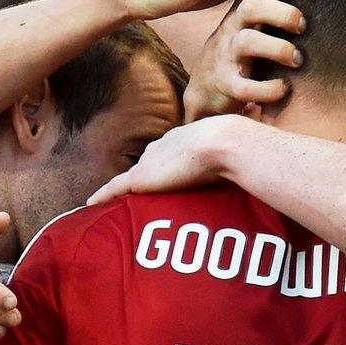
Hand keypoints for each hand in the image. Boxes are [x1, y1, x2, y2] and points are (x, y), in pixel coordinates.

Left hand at [87, 115, 247, 206]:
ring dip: (120, 189)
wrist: (223, 143)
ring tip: (110, 201)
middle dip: (141, 175)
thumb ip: (231, 159)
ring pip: (129, 177)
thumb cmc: (235, 148)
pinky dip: (102, 196)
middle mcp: (160, 147)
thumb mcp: (231, 154)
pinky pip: (115, 189)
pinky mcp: (141, 178)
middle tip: (137, 190)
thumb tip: (256, 154)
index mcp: (181, 139)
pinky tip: (89, 205)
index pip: (166, 153)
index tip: (161, 174)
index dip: (162, 165)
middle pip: (145, 164)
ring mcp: (149, 162)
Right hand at [183, 0, 306, 119]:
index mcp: (246, 8)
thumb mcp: (257, 23)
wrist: (207, 87)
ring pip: (247, 42)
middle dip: (282, 13)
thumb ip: (279, 6)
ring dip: (279, 49)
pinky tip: (284, 88)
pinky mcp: (227, 84)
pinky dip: (268, 89)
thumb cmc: (246, 50)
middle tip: (303, 26)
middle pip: (251, 5)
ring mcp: (228, 55)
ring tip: (297, 59)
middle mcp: (235, 27)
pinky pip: (245, 87)